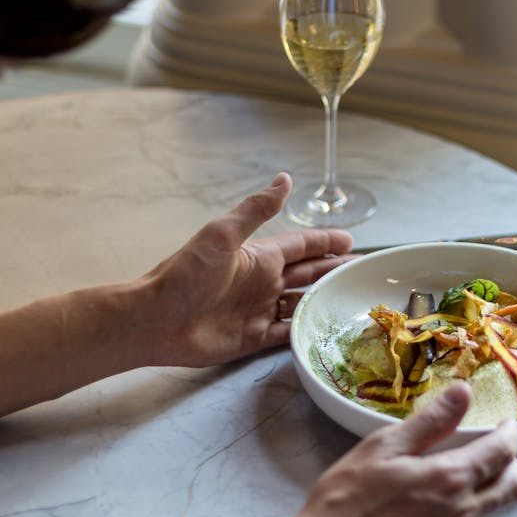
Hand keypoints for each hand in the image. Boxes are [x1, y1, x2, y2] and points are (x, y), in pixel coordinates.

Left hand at [137, 173, 353, 366]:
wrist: (155, 320)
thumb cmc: (186, 275)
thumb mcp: (222, 235)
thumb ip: (256, 210)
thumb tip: (285, 178)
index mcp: (259, 256)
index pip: (302, 245)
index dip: (326, 242)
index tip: (352, 241)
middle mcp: (263, 282)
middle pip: (308, 274)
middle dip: (333, 271)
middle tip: (362, 273)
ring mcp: (259, 311)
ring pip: (302, 304)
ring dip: (325, 301)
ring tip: (353, 303)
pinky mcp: (253, 339)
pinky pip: (288, 334)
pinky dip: (307, 331)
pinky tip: (327, 332)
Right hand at [237, 383, 516, 516]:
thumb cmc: (344, 505)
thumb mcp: (381, 450)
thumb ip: (429, 421)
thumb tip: (463, 392)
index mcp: (450, 479)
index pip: (502, 452)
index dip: (509, 434)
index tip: (505, 426)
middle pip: (511, 487)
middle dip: (509, 466)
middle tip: (490, 455)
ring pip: (485, 515)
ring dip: (477, 497)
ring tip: (443, 489)